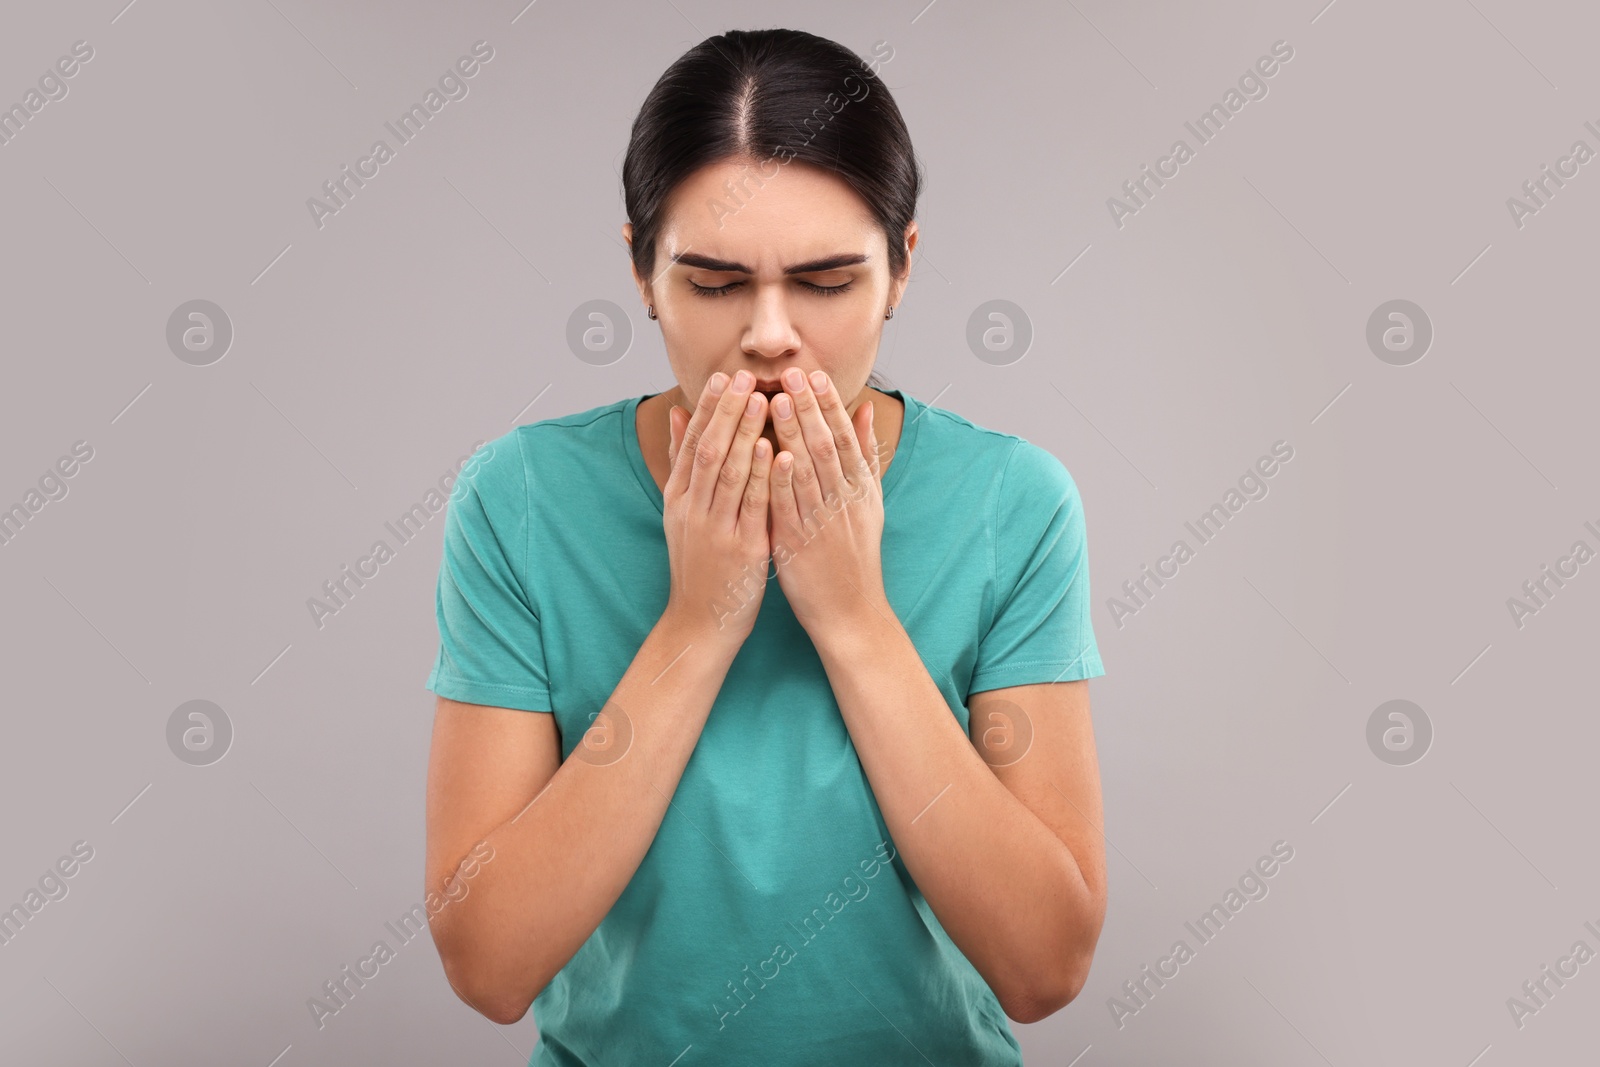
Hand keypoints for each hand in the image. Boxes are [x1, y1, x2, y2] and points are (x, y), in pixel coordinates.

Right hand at [662, 370, 773, 645]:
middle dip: (727, 411)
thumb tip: (674, 411)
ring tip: (762, 400)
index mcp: (679, 498)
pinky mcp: (741, 549)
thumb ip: (681, 461)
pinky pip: (753, 506)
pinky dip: (763, 475)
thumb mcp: (681, 512)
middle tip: (745, 378)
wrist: (700, 622)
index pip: (692, 443)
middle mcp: (692, 509)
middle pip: (709, 450)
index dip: (708, 408)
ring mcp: (715, 529)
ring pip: (730, 473)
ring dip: (746, 434)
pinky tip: (775, 450)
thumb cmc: (699, 564)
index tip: (724, 376)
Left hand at [767, 369, 886, 634]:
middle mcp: (844, 501)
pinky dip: (781, 478)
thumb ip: (866, 456)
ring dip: (791, 433)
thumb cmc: (855, 556)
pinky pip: (789, 505)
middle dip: (808, 407)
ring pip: (807, 469)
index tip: (814, 374)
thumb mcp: (870, 503)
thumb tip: (865, 410)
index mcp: (860, 489)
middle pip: (827, 445)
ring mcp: (822, 521)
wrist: (851, 612)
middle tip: (791, 373)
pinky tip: (770, 454)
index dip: (829, 404)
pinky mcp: (799, 542)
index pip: (846, 437)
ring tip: (775, 399)